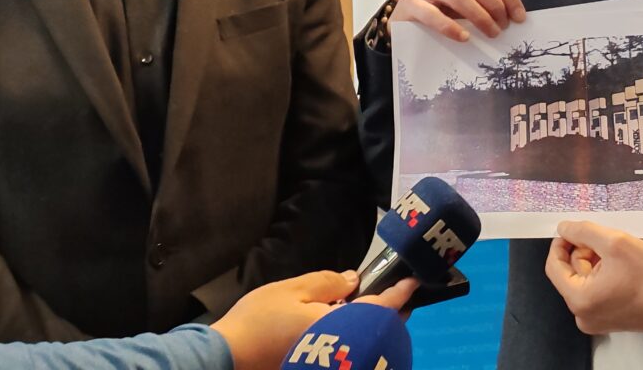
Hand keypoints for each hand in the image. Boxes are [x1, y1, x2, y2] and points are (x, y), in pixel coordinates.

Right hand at [211, 270, 417, 369]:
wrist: (227, 360)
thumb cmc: (259, 321)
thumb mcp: (292, 290)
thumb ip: (328, 283)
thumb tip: (354, 281)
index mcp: (340, 327)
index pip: (381, 309)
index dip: (400, 294)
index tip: (414, 281)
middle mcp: (343, 351)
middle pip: (380, 332)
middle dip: (391, 313)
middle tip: (396, 292)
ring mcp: (333, 363)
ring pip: (367, 345)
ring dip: (375, 327)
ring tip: (373, 306)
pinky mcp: (319, 368)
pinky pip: (350, 353)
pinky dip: (356, 339)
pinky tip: (346, 325)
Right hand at [391, 0, 524, 41]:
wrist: (406, 15)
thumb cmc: (442, 3)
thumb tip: (516, 15)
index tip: (519, 17)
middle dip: (495, 6)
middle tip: (504, 27)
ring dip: (480, 17)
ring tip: (491, 33)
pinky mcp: (409, 4)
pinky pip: (433, 15)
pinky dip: (452, 28)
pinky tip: (465, 38)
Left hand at [544, 221, 642, 334]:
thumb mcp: (615, 242)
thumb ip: (583, 231)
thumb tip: (562, 228)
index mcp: (580, 300)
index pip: (554, 266)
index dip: (561, 244)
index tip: (574, 231)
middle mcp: (583, 316)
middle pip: (568, 273)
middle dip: (582, 253)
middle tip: (605, 243)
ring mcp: (595, 321)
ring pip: (582, 280)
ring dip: (593, 263)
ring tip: (616, 256)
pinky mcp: (607, 320)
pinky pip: (593, 291)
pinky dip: (601, 275)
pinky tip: (620, 268)